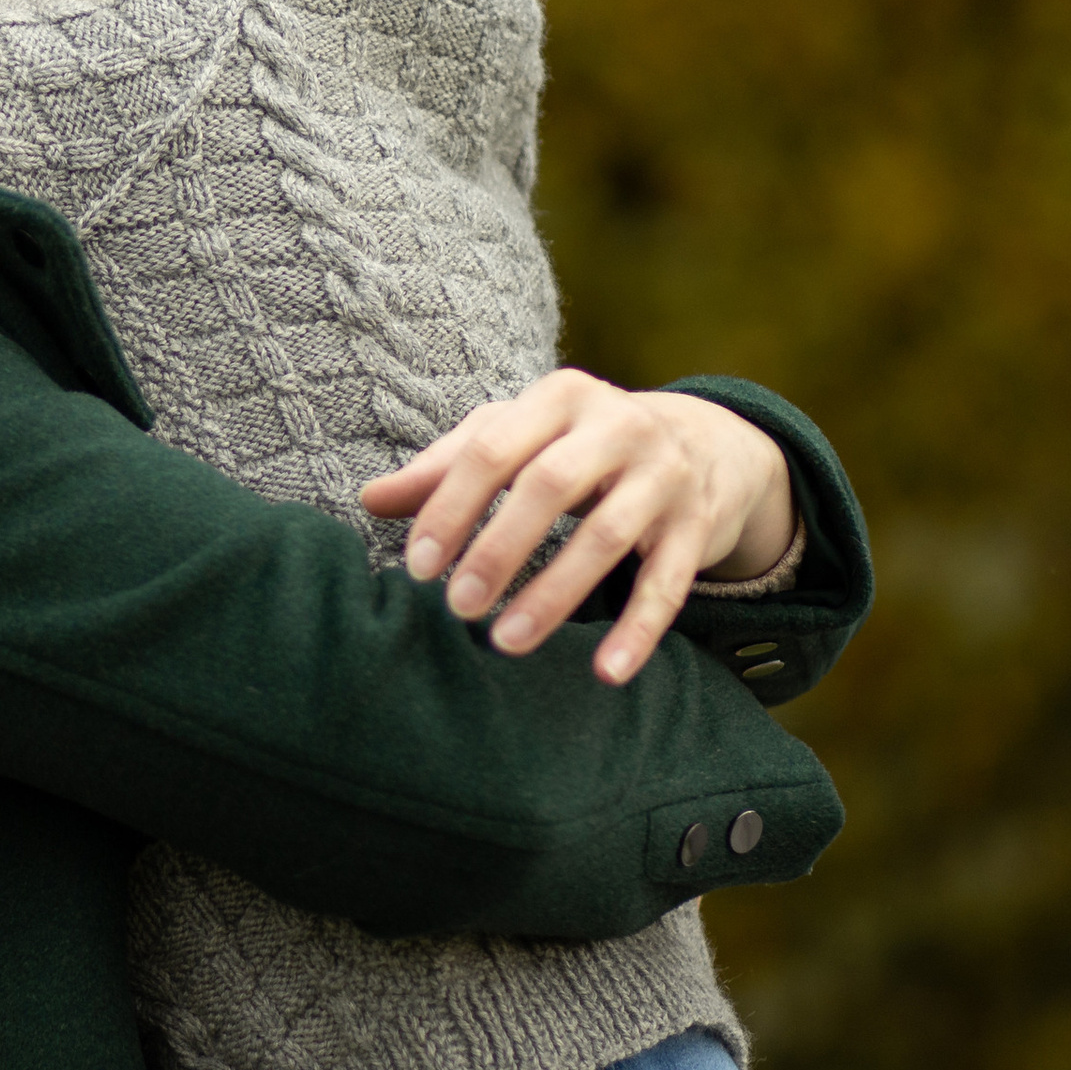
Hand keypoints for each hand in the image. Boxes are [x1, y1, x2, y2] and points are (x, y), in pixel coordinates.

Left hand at [359, 370, 795, 683]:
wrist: (703, 443)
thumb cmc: (576, 442)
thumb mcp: (515, 436)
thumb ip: (446, 466)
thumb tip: (368, 499)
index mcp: (559, 396)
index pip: (491, 450)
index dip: (450, 509)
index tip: (417, 567)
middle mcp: (617, 426)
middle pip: (550, 486)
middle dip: (498, 550)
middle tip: (457, 607)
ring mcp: (664, 475)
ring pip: (607, 538)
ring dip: (554, 595)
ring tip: (505, 642)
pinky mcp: (696, 524)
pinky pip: (669, 583)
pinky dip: (639, 630)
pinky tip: (606, 673)